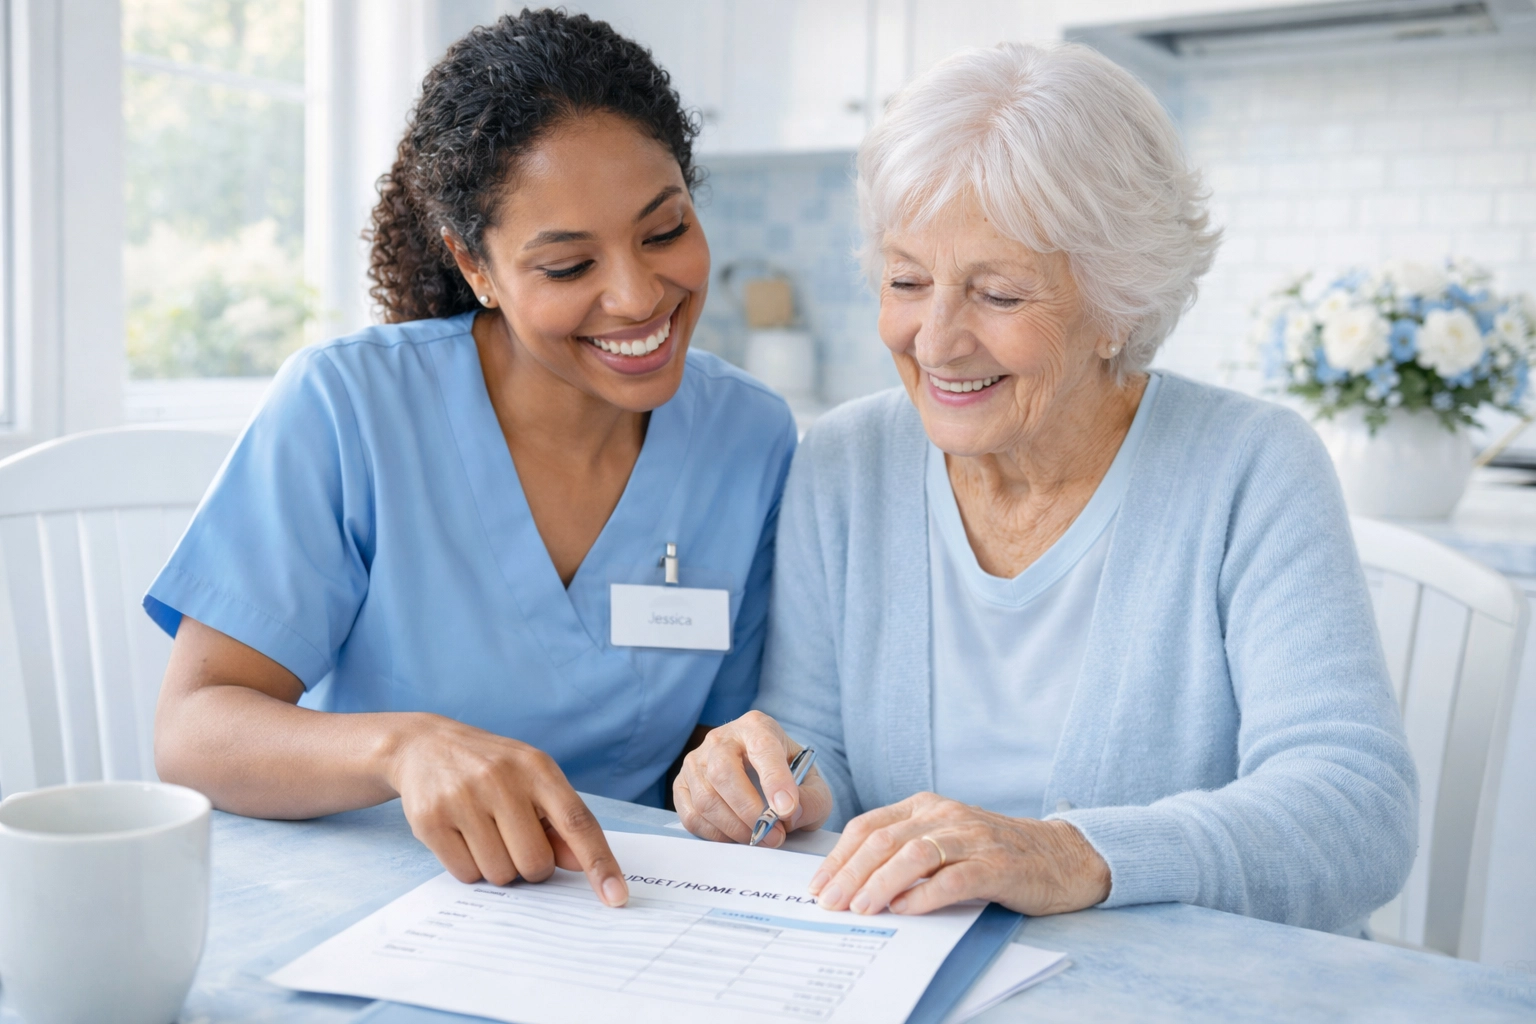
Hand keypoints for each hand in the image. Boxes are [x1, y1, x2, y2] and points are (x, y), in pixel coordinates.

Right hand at [385, 715, 627, 906]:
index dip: (600, 863)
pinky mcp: (430, 819)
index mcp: (537, 768)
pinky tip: (461, 836)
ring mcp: (463, 798)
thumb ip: (560, 821)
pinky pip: (465, 875)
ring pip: (500, 874)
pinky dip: (469, 867)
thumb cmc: (491, 768)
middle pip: (535, 863)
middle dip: (530, 866)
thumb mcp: (532, 780)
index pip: (577, 822)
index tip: (617, 897)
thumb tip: (580, 865)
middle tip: (514, 840)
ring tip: (485, 833)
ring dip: (498, 867)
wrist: (424, 745)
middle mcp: (500, 779)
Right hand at [674, 711, 833, 846]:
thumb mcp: (813, 784)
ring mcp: (697, 760)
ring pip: (705, 798)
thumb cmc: (789, 777)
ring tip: (759, 839)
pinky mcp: (682, 784)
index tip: (787, 810)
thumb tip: (789, 815)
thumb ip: (811, 800)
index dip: (774, 780)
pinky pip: (691, 815)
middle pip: (723, 772)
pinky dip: (714, 834)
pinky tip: (736, 837)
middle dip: (749, 811)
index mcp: (757, 727)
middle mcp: (722, 738)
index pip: (763, 748)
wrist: (764, 774)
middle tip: (773, 835)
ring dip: (734, 828)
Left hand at [808, 792, 1109, 916]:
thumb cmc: (993, 854)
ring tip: (860, 908)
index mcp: (926, 805)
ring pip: (915, 854)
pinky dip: (924, 895)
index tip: (818, 885)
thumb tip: (851, 881)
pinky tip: (904, 910)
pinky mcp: (997, 865)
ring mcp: (973, 838)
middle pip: (885, 840)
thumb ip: (904, 850)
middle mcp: (946, 815)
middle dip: (850, 873)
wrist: (1061, 857)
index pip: (869, 825)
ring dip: (880, 883)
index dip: (839, 856)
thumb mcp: (944, 840)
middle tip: (829, 902)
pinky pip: (954, 878)